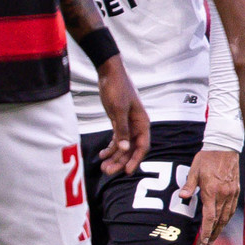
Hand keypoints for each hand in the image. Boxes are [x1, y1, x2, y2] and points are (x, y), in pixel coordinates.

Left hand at [95, 57, 147, 173]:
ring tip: (103, 167)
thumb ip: (122, 130)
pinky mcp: (118, 122)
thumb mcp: (118, 110)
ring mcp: (128, 125)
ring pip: (123, 146)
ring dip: (114, 157)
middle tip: (108, 171)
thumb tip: (125, 149)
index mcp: (142, 123)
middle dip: (120, 161)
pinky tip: (102, 155)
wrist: (109, 73)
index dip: (135, 160)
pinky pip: (116, 139)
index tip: (126, 171)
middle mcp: (137, 126)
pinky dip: (110, 148)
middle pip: (131, 149)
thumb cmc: (116, 89)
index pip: (142, 146)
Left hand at [188, 146, 240, 244]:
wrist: (225, 147)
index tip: (202, 242)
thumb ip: (189, 185)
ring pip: (227, 216)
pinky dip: (226, 218)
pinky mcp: (236, 190)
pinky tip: (222, 223)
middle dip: (212, 234)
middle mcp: (223, 195)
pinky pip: (231, 208)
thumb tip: (182, 196)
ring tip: (213, 237)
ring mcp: (231, 193)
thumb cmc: (206, 158)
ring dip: (220, 228)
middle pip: (219, 221)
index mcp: (211, 191)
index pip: (209, 217)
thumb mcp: (194, 170)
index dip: (205, 231)